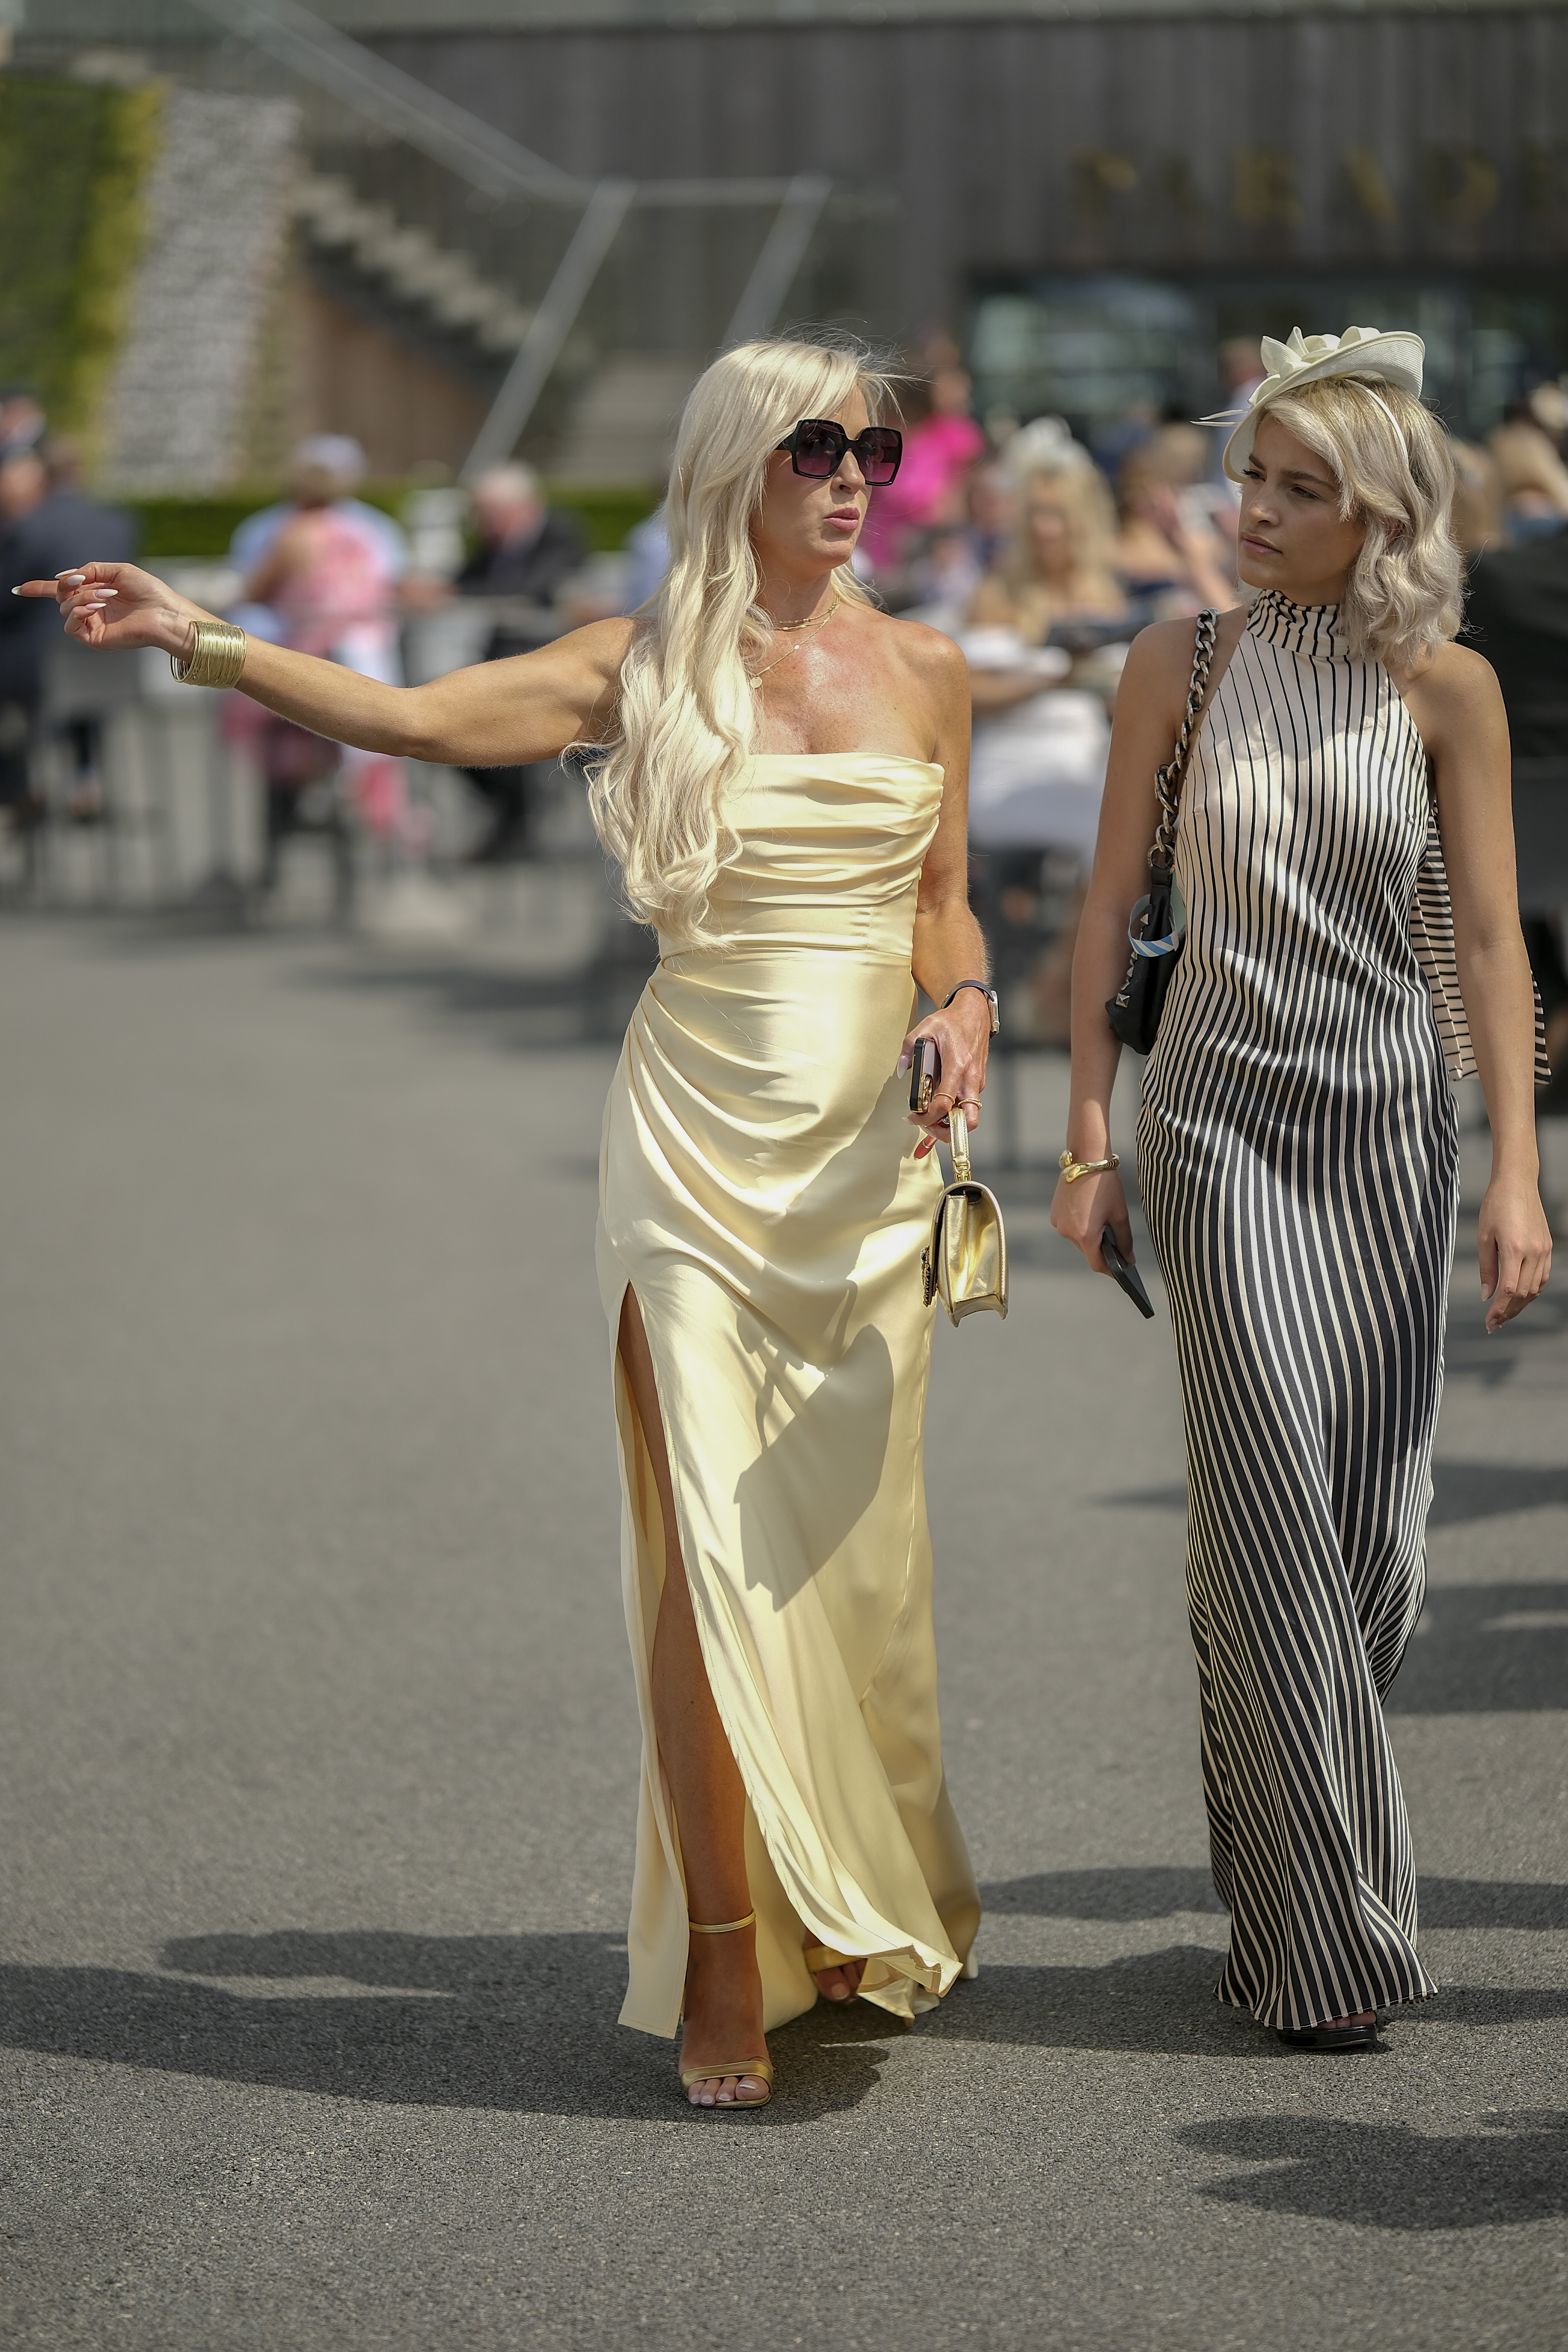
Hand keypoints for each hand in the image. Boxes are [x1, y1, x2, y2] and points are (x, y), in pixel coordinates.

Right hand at [13, 562, 204, 658]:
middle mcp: (92, 610)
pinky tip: (96, 607)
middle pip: (60, 596)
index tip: (21, 589)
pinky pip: (71, 625)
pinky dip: (78, 611)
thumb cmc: (149, 592)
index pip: (63, 592)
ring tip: (104, 596)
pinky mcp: (95, 638)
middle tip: (86, 581)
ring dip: (80, 597)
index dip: (41, 588)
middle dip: (69, 585)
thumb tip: (65, 577)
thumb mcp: (116, 570)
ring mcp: (92, 625)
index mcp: (96, 593)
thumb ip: (89, 570)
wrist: (165, 613)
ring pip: (65, 609)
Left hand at [898, 989, 991, 1159]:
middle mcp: (971, 1078)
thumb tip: (901, 1070)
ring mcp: (977, 1082)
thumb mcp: (925, 1027)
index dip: (927, 1117)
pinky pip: (967, 1104)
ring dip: (949, 1122)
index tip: (913, 1117)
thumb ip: (909, 1048)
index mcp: (958, 1066)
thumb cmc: (952, 1020)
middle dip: (947, 1131)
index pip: (945, 1103)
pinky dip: (954, 1110)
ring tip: (930, 1117)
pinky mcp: (978, 1083)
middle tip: (928, 1127)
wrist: (974, 1012)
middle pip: (967, 1121)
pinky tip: (939, 1103)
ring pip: (968, 1115)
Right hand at [1050, 1165, 1132, 1275]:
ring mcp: (1059, 1223)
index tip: (1121, 1270)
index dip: (1111, 1270)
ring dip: (1090, 1235)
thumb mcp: (1119, 1213)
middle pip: (1088, 1251)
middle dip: (1102, 1249)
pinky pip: (1070, 1227)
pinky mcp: (1054, 1214)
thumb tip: (1128, 1258)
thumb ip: (1125, 1240)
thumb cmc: (1105, 1184)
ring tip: (1101, 1219)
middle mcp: (1068, 1233)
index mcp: (1085, 1235)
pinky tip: (1089, 1210)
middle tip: (1117, 1240)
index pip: (1097, 1265)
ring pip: (1078, 1239)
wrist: (1085, 1159)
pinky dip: (1080, 1224)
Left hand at [1477, 1171, 1551, 1332]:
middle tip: (1494, 1323)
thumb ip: (1486, 1268)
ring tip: (1505, 1314)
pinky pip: (1543, 1277)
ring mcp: (1544, 1250)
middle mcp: (1534, 1251)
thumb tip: (1486, 1295)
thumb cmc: (1495, 1205)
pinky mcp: (1548, 1247)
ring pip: (1535, 1288)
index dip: (1499, 1310)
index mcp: (1515, 1248)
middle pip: (1524, 1293)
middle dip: (1509, 1312)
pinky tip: (1520, 1296)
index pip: (1509, 1290)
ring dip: (1521, 1304)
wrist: (1517, 1183)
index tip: (1489, 1322)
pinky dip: (1532, 1290)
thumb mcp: (1483, 1236)